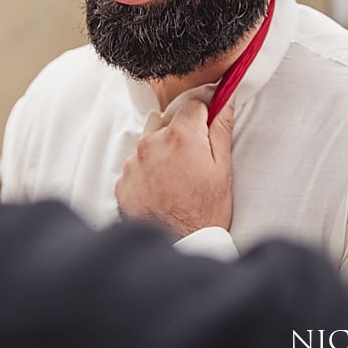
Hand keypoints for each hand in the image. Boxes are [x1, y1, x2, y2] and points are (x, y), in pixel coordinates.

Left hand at [115, 101, 234, 238]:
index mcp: (180, 135)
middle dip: (181, 135)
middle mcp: (152, 142)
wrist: (180, 247)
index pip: (192, 104)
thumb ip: (221, 129)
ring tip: (176, 180)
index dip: (203, 115)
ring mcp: (133, 162)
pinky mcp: (122, 181)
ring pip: (150, 144)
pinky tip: (161, 191)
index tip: (207, 127)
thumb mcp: (222, 169)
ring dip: (162, 153)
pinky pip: (136, 166)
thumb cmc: (206, 211)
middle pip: (168, 122)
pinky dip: (147, 173)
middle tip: (194, 163)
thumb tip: (226, 100)